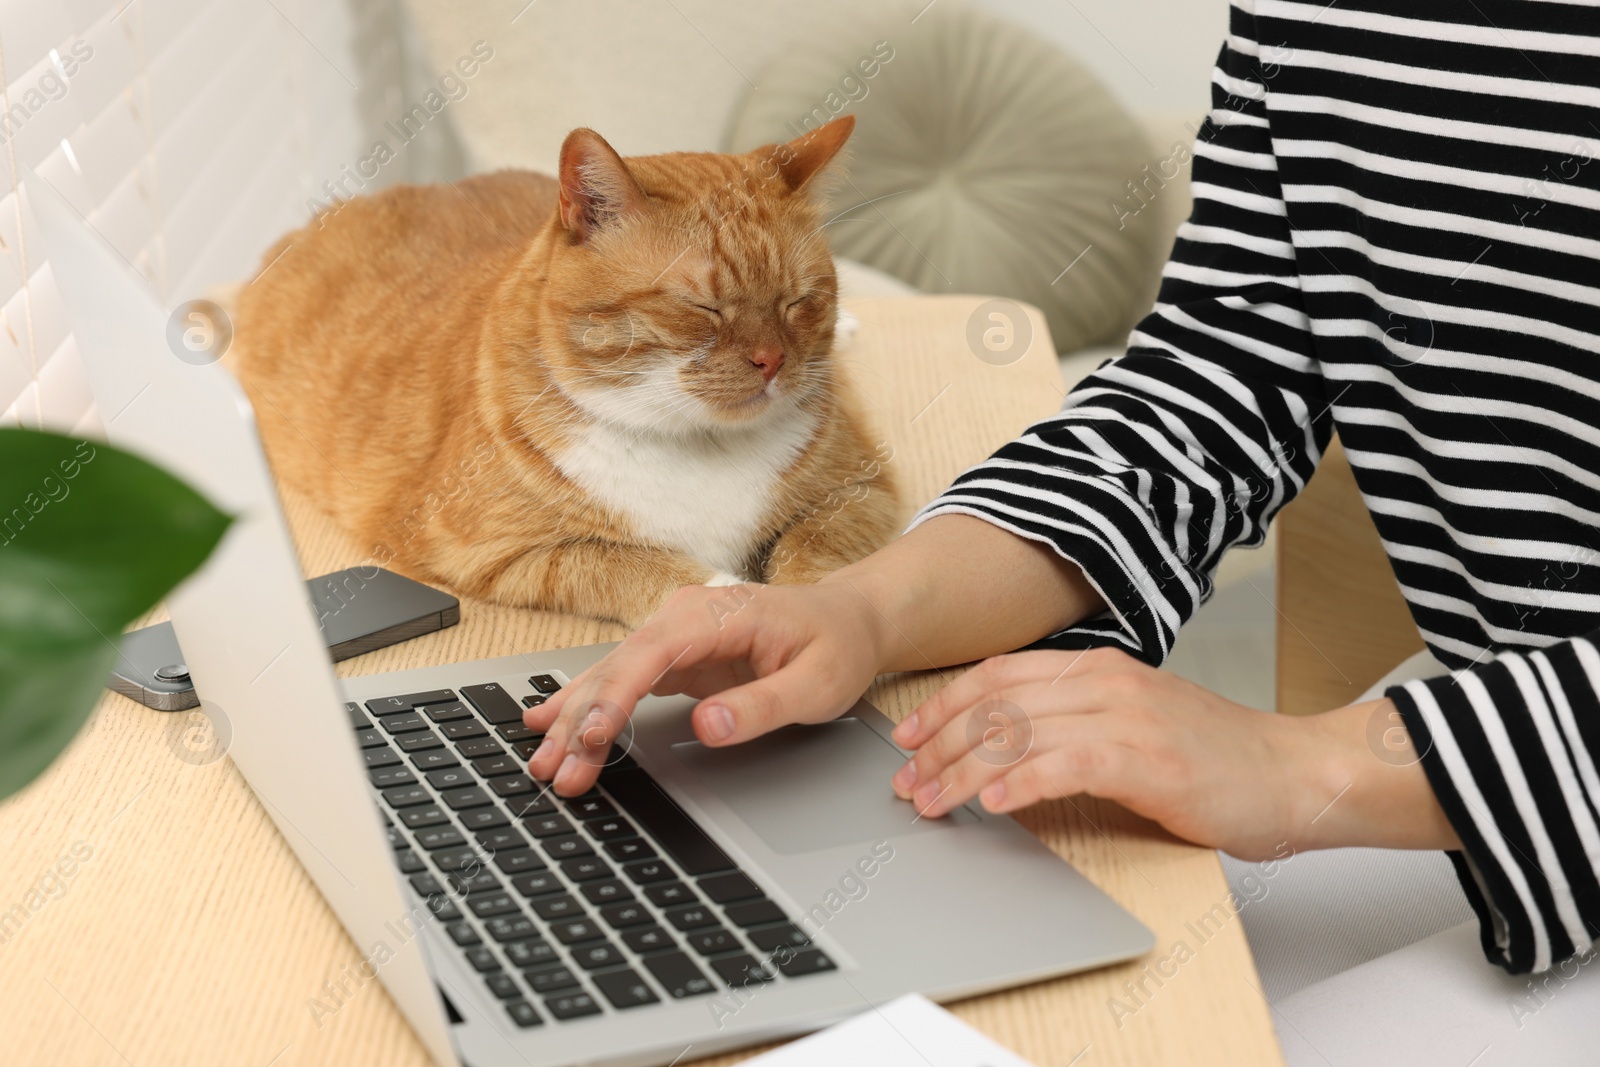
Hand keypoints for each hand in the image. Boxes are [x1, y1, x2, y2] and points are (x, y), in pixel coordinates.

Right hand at [523, 514, 1105, 795]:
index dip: (616, 695)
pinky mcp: (673, 656)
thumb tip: (708, 727)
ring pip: (611, 676)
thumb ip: (762, 706)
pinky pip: (622, 682)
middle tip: (555, 770)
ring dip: (575, 720)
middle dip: (581, 719)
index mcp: (721, 613)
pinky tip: (548, 723)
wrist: (849, 620)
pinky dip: (588, 708)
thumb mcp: (818, 684)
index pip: (653, 653)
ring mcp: (675, 634)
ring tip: (542, 763)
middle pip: (619, 666)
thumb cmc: (837, 645)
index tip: (591, 734)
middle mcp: (686, 616)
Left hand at [890, 647, 1459, 859]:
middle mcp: (1108, 684)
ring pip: (1020, 733)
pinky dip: (1022, 783)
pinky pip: (1067, 765)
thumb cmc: (1217, 758)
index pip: (999, 675)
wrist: (1295, 774)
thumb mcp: (1136, 722)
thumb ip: (1076, 722)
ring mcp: (1128, 718)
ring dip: (963, 770)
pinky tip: (993, 805)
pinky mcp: (1149, 761)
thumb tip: (1003, 746)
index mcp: (1100, 669)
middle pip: (997, 703)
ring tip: (931, 800)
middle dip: (939, 743)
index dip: (944, 704)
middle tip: (904, 780)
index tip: (907, 735)